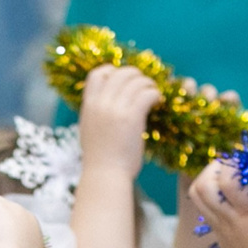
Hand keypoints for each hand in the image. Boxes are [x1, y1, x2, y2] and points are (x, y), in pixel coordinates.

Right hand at [77, 64, 159, 180]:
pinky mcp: (132, 117)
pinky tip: (158, 102)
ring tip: (154, 94)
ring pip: (137, 81)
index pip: (98, 73)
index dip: (113, 71)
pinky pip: (147, 93)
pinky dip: (155, 94)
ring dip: (149, 84)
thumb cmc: (100, 159)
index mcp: (88, 105)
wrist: (105, 176)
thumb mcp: (90, 130)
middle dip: (136, 76)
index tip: (124, 81)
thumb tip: (107, 103)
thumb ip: (96, 113)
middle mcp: (101, 103)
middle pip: (121, 73)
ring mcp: (116, 109)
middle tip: (145, 86)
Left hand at [185, 159, 247, 247]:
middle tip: (232, 164)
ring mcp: (218, 223)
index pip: (228, 181)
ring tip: (224, 173)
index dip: (234, 163)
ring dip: (207, 177)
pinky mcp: (214, 228)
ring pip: (197, 193)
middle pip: (204, 184)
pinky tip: (223, 189)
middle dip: (215, 166)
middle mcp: (229, 216)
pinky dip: (208, 189)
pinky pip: (202, 203)